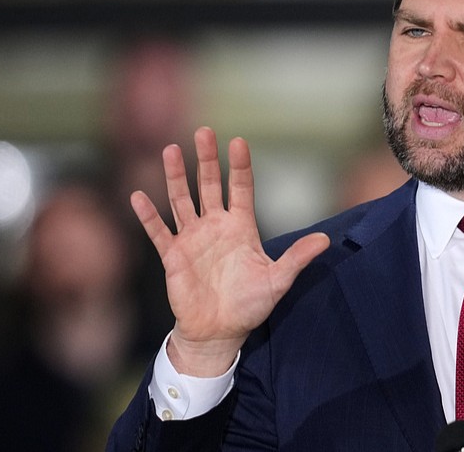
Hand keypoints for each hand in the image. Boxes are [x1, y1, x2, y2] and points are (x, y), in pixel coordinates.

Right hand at [131, 127, 329, 376]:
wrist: (220, 332)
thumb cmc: (250, 305)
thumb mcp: (278, 280)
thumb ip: (297, 258)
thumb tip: (325, 241)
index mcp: (241, 227)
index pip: (240, 188)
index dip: (238, 166)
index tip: (237, 141)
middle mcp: (216, 227)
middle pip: (209, 185)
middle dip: (205, 159)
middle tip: (203, 131)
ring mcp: (193, 239)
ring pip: (181, 200)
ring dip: (175, 177)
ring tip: (170, 149)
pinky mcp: (173, 256)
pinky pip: (158, 232)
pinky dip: (148, 215)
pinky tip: (137, 195)